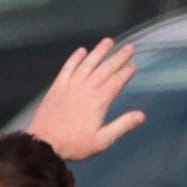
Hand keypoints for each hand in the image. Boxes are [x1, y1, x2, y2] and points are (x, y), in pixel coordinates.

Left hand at [28, 40, 146, 162]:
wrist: (44, 144)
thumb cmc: (74, 145)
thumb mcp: (102, 142)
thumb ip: (122, 126)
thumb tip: (142, 116)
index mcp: (99, 102)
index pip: (117, 82)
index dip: (126, 72)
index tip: (133, 65)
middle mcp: (86, 89)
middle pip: (106, 68)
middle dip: (118, 57)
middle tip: (129, 48)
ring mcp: (70, 86)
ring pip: (88, 63)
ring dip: (99, 51)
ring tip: (109, 41)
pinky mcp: (57, 87)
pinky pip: (68, 68)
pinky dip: (75, 58)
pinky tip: (82, 51)